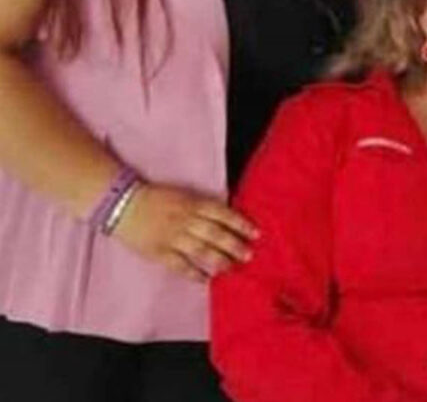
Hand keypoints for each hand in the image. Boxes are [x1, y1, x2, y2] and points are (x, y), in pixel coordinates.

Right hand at [111, 182, 258, 281]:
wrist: (123, 203)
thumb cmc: (157, 198)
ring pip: (200, 250)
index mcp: (192, 204)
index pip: (222, 213)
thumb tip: (228, 218)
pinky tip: (206, 279)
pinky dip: (193, 272)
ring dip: (219, 260)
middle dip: (234, 245)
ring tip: (232, 268)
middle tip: (249, 255)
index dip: (240, 224)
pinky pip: (179, 264)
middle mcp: (185, 220)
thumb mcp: (184, 196)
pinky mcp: (158, 251)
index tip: (256, 233)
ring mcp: (172, 236)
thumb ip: (204, 207)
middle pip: (214, 234)